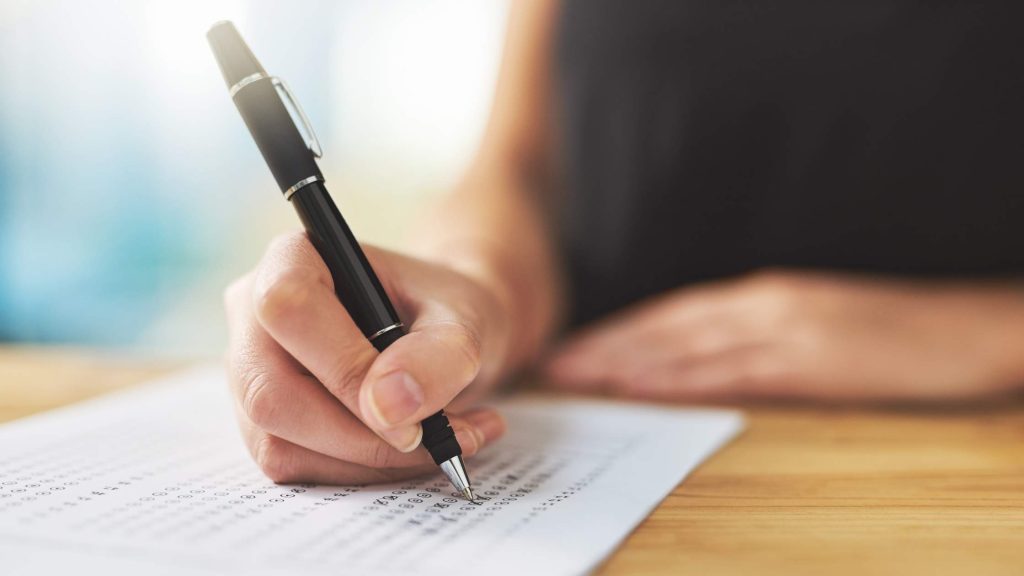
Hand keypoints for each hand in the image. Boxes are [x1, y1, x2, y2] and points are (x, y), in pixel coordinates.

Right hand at [224, 232, 509, 483]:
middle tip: (436, 442)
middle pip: (271, 394)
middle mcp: (253, 313)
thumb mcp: (465, 320)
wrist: (442, 336)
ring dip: (369, 461)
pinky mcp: (260, 421)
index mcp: (294, 258)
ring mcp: (249, 371)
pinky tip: (414, 452)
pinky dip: (361, 472)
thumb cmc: (445, 312)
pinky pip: (293, 466)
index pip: (289, 309)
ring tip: (444, 442)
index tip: (412, 411)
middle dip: (360, 436)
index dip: (345, 369)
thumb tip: (387, 406)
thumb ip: (440, 354)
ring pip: (279, 443)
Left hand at [544, 270, 1023, 401]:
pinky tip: (644, 385)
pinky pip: (731, 370)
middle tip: (551, 361)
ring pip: (686, 344)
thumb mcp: (813, 325)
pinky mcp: (809, 358)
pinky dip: (680, 376)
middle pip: (665, 325)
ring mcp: (784, 328)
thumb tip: (701, 359)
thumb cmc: (890, 331)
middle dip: (604, 344)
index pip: (673, 314)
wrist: (965, 326)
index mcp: (762, 296)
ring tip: (575, 374)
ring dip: (625, 359)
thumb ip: (756, 336)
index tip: (575, 346)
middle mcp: (761, 304)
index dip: (620, 330)